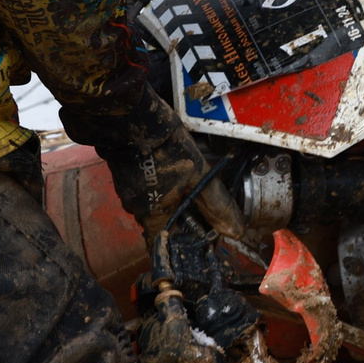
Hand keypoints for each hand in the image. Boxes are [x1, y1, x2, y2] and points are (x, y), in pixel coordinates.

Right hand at [61, 90, 244, 241]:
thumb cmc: (165, 147)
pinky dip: (165, 187)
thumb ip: (217, 205)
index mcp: (151, 216)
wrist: (134, 116)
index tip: (202, 240)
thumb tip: (235, 232)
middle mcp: (136, 208)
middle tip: (206, 210)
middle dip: (185, 220)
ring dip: (176, 201)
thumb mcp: (200, 176)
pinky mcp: (128, 174)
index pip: (166, 246)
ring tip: (195, 188)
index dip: (185, 247)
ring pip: (157, 205)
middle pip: (164, 225)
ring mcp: (130, 190)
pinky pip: (150, 189)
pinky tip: (177, 174)